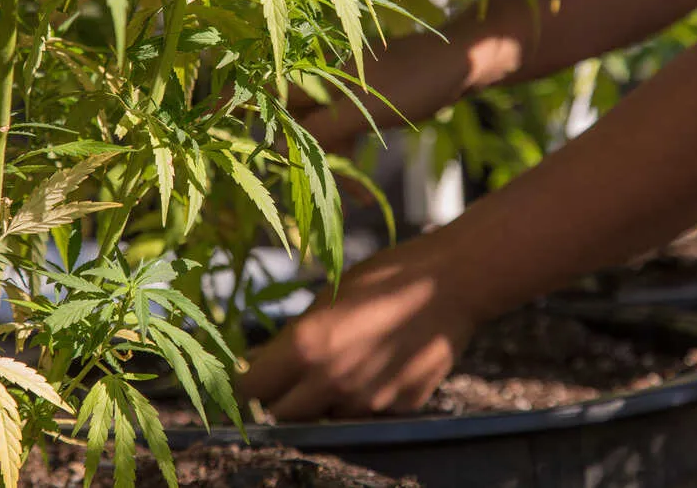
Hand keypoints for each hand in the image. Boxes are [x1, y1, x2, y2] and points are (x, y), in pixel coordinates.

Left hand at [237, 235, 477, 420]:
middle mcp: (333, 382)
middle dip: (279, 399)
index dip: (245, 385)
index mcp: (307, 347)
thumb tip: (260, 363)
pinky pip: (365, 413)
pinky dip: (361, 398)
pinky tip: (377, 364)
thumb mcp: (327, 296)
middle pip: (283, 415)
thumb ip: (294, 337)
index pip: (252, 389)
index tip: (247, 379)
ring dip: (322, 401)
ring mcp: (368, 401)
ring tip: (343, 363)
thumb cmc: (385, 277)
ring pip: (325, 418)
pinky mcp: (398, 408)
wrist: (451, 283)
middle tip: (288, 377)